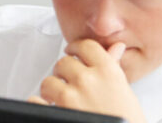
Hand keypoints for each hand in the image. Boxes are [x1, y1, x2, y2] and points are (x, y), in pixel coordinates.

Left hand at [27, 40, 146, 122]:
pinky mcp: (56, 111)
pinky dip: (39, 104)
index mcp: (107, 72)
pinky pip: (35, 100)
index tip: (73, 52)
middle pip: (64, 62)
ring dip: (52, 89)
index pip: (85, 46)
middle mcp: (87, 80)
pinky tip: (49, 107)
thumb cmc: (126, 118)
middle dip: (64, 72)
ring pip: (48, 80)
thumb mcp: (125, 91)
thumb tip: (116, 47)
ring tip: (60, 98)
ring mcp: (70, 96)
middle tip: (69, 82)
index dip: (76, 48)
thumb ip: (114, 68)